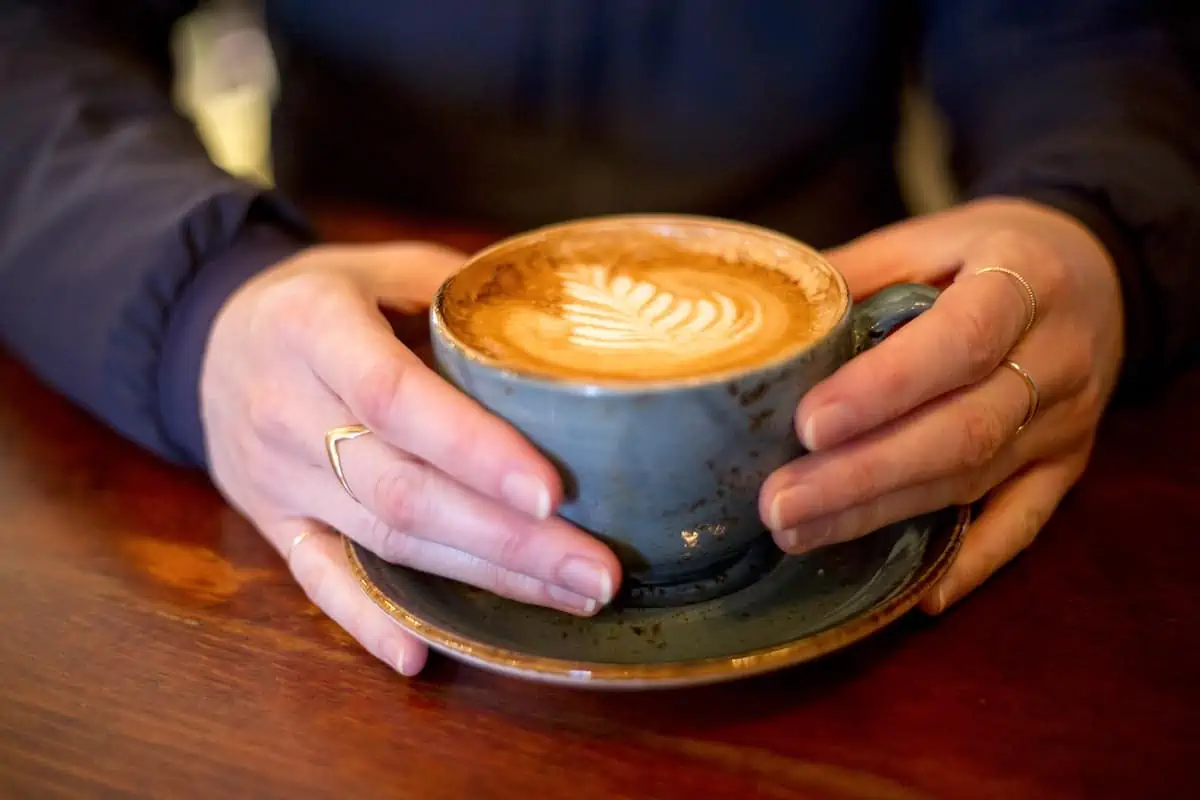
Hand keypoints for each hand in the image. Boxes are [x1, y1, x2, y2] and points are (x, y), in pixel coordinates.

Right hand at [201, 243, 619, 675]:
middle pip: (401, 490)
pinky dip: (367, 623)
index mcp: (312, 328)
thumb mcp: (383, 265)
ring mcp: (274, 477)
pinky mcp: (271, 522)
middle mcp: (285, 408)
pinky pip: (318, 581)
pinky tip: (422, 654)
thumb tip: (571, 326)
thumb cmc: (325, 297)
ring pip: (381, 541)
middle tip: (596, 572)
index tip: (552, 492)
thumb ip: (462, 293)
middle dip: (507, 540)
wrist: (210, 334)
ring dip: (478, 577)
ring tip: (568, 596)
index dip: (473, 448)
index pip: (395, 397)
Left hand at [759, 198, 1122, 611]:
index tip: (809, 425)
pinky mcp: (1069, 465)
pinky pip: (1026, 522)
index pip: (959, 341)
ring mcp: (1069, 420)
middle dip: (864, 474)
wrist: (1097, 273)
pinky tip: (919, 595)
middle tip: (779, 504)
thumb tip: (762, 321)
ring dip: (886, 514)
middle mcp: (1058, 357)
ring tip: (799, 532)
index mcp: (1023, 280)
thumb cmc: (990, 253)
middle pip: (963, 429)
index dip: (885, 388)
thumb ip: (857, 274)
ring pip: (977, 478)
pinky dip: (975, 562)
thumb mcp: (931, 237)